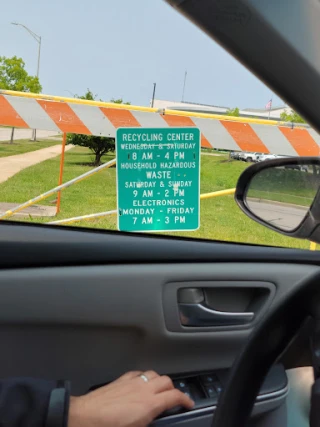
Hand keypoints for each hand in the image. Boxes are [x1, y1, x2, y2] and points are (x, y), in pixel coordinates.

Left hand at [68, 370, 194, 426]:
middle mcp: (143, 389)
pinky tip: (140, 384)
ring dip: (159, 381)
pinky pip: (138, 373)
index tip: (188, 403)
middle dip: (173, 388)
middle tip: (174, 398)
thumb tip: (152, 420)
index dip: (185, 399)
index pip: (175, 396)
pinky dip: (144, 377)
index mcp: (150, 404)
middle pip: (167, 381)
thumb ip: (149, 421)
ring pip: (153, 374)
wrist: (85, 418)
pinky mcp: (121, 380)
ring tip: (158, 389)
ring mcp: (132, 382)